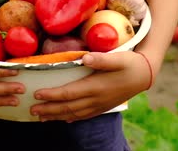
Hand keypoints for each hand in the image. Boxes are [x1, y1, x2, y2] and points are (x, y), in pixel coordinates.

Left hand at [30, 51, 150, 121]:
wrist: (146, 75)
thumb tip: (86, 58)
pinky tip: (65, 119)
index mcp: (96, 86)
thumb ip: (102, 59)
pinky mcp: (104, 106)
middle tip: (32, 110)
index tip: (37, 94)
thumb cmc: (131, 63)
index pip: (69, 93)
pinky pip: (85, 115)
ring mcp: (100, 105)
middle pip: (68, 107)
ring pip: (74, 114)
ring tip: (42, 117)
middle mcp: (96, 99)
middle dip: (49, 109)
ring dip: (57, 116)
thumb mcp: (119, 58)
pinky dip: (72, 118)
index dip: (52, 95)